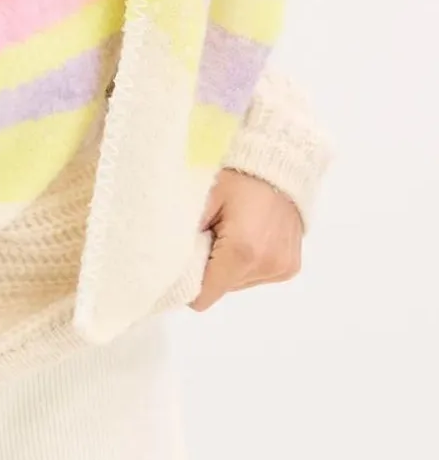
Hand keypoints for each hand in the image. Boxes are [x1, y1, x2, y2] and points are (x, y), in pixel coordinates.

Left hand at [188, 168, 302, 311]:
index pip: (203, 296)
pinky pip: (256, 276)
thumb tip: (169, 265)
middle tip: (211, 233)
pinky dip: (247, 262)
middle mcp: (265, 266)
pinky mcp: (290, 267)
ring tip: (233, 231)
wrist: (280, 163)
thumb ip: (184, 237)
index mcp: (241, 252)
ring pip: (238, 284)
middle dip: (210, 267)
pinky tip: (250, 235)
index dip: (189, 283)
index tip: (184, 260)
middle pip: (220, 289)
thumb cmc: (237, 177)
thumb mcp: (202, 200)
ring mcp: (281, 268)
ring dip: (229, 265)